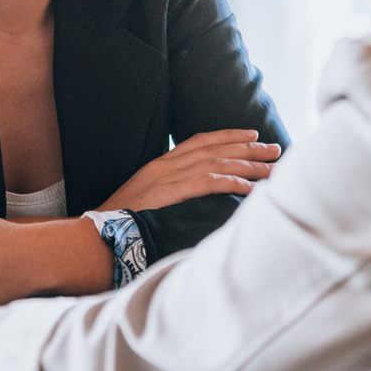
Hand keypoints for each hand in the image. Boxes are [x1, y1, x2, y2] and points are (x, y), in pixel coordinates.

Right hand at [98, 130, 281, 211]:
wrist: (94, 234)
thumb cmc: (120, 223)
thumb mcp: (146, 199)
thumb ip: (169, 192)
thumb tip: (195, 195)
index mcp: (160, 164)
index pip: (200, 141)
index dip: (228, 136)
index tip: (253, 136)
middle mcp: (166, 166)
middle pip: (215, 149)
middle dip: (249, 149)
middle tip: (276, 149)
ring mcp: (167, 178)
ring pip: (217, 164)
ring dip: (248, 167)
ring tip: (272, 170)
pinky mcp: (169, 194)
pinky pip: (207, 184)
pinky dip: (231, 183)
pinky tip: (250, 189)